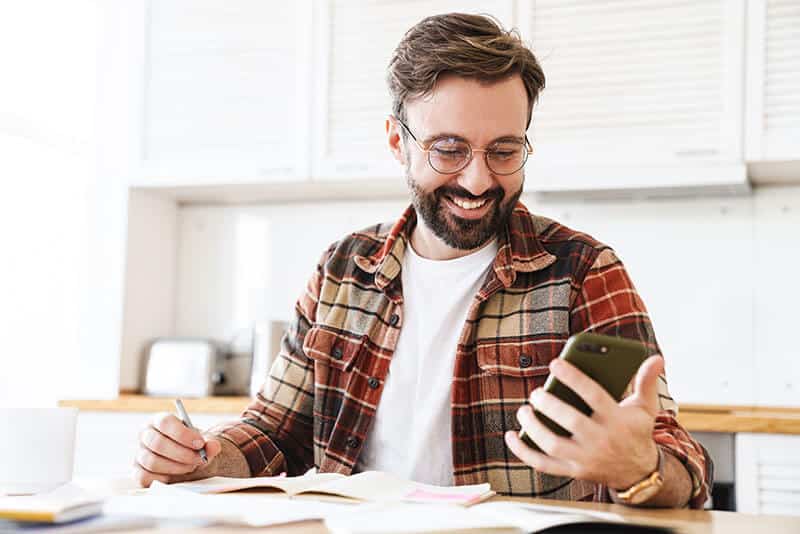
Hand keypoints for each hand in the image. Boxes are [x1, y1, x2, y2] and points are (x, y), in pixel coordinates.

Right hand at [134, 412, 222, 487]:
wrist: (188, 461)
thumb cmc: (192, 447)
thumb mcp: (204, 443)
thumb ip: (210, 443)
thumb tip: (213, 446)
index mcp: (158, 420)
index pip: (165, 422)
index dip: (182, 433)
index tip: (200, 443)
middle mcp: (145, 435)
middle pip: (157, 443)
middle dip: (182, 453)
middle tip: (199, 459)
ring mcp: (139, 454)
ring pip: (152, 461)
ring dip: (176, 467)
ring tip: (191, 466)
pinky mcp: (138, 472)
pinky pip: (145, 477)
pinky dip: (164, 478)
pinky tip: (177, 476)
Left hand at [505, 355, 662, 489]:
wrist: (640, 474)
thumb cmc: (636, 432)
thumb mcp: (645, 408)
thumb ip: (646, 382)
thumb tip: (656, 358)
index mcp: (616, 420)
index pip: (593, 395)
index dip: (573, 377)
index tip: (555, 363)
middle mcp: (600, 441)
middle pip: (570, 421)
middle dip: (549, 404)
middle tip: (536, 392)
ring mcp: (585, 458)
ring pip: (553, 444)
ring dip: (533, 427)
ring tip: (524, 410)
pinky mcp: (573, 471)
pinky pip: (543, 464)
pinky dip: (524, 452)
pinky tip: (512, 435)